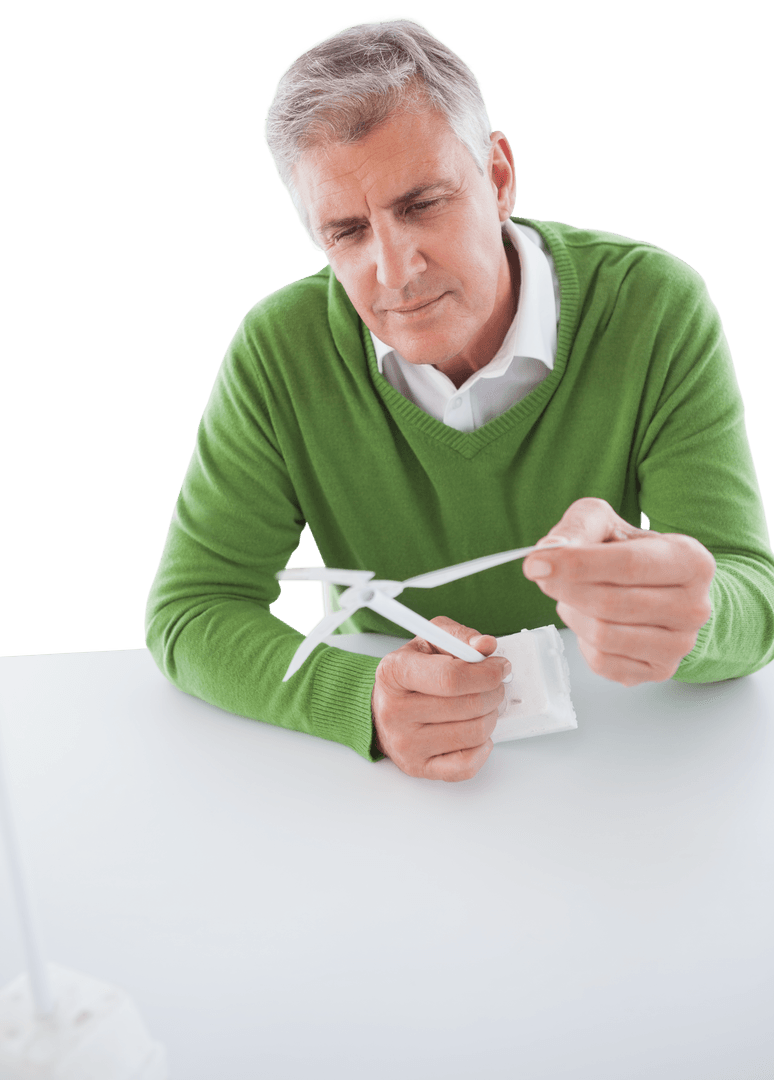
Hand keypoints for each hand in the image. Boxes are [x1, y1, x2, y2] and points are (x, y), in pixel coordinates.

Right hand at [372, 616, 510, 780]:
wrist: (379, 709)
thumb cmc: (409, 675)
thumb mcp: (429, 642)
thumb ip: (459, 637)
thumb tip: (486, 645)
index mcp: (395, 672)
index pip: (452, 678)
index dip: (486, 673)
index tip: (500, 667)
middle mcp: (395, 711)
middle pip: (468, 706)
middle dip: (494, 693)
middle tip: (494, 685)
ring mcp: (405, 743)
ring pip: (474, 734)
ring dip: (490, 717)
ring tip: (482, 706)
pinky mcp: (417, 767)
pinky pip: (466, 766)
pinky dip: (482, 748)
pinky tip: (475, 732)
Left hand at [522, 497, 714, 685]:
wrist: (664, 589)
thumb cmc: (633, 554)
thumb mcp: (608, 524)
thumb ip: (578, 527)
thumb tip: (549, 549)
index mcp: (690, 560)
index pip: (628, 565)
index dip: (576, 564)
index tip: (536, 562)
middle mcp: (694, 606)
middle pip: (611, 603)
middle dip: (566, 589)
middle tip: (544, 577)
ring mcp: (680, 644)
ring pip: (603, 636)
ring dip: (573, 614)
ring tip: (574, 597)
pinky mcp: (660, 670)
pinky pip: (603, 662)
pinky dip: (583, 641)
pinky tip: (589, 621)